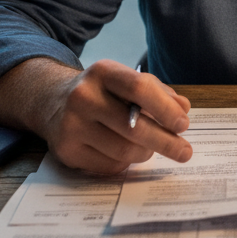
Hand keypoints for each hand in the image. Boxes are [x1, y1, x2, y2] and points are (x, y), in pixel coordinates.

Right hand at [0, 58, 192, 173]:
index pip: (140, 89)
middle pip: (134, 127)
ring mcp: (72, 125)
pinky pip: (110, 165)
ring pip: (124, 151)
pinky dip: (125, 162)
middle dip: (166, 142)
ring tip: (150, 148)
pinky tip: (124, 152)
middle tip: (184, 152)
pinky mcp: (67, 151)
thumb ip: (157, 93)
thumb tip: (183, 109)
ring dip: (146, 153)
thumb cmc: (102, 93)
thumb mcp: (126, 82)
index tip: (183, 125)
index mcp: (103, 72)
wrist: (52, 103)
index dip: (166, 109)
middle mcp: (83, 96)